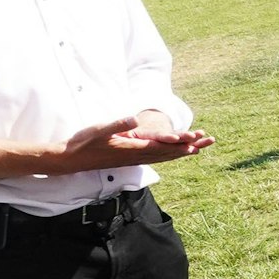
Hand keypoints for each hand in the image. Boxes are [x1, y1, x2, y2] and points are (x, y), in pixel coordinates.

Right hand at [60, 116, 210, 171]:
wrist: (70, 159)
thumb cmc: (83, 142)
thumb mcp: (100, 129)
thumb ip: (118, 124)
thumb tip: (135, 119)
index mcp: (132, 148)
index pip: (161, 147)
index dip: (179, 144)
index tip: (196, 142)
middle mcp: (136, 156)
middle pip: (167, 153)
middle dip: (188, 147)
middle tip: (208, 142)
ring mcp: (132, 159)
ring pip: (162, 157)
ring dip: (180, 152)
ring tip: (198, 149)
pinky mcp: (128, 159)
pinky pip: (153, 158)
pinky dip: (167, 155)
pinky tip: (172, 155)